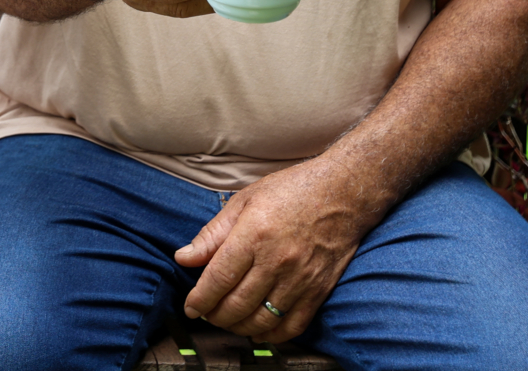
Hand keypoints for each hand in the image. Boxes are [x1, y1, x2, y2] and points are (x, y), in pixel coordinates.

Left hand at [175, 158, 373, 341]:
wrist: (343, 193)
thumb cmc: (291, 191)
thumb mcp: (243, 201)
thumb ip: (212, 234)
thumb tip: (184, 258)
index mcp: (253, 236)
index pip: (219, 279)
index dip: (200, 299)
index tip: (190, 308)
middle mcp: (277, 261)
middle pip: (238, 304)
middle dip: (215, 316)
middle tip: (206, 314)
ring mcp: (300, 279)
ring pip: (263, 320)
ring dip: (240, 327)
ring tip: (228, 321)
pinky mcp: (319, 290)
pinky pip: (294, 325)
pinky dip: (273, 335)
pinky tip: (259, 332)